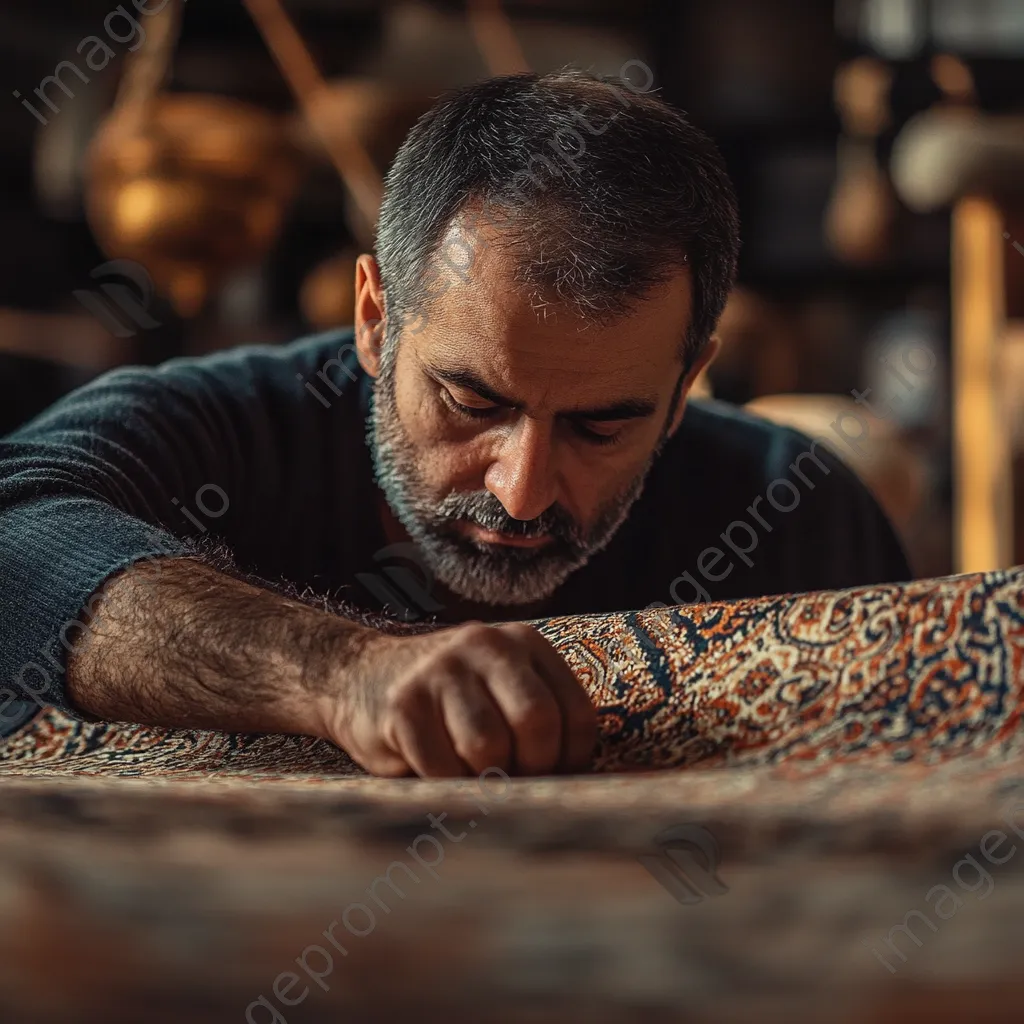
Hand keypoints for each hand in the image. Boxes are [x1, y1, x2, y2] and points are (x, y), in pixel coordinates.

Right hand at [316, 621, 597, 777]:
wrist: (358, 676)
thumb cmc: (448, 702)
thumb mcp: (501, 689)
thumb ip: (538, 719)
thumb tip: (574, 783)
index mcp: (524, 643)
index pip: (576, 712)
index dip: (571, 759)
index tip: (551, 776)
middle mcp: (487, 645)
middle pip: (536, 722)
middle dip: (531, 767)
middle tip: (511, 780)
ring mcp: (442, 670)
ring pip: (489, 746)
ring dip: (483, 777)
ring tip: (470, 771)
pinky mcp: (404, 703)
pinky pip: (442, 766)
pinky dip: (446, 783)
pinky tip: (435, 769)